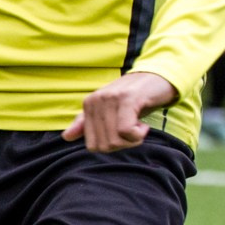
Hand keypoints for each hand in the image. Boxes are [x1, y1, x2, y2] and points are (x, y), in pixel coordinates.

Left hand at [61, 70, 175, 152]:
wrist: (159, 78)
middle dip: (122, 145)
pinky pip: (126, 131)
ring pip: (114, 140)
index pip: (92, 145)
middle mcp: (95, 100)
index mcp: (88, 104)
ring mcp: (110, 99)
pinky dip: (138, 135)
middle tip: (134, 131)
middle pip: (103, 145)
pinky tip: (144, 126)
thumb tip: (65, 137)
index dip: (111, 146)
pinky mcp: (126, 99)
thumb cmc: (134, 98)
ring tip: (139, 126)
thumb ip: (86, 123)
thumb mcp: (109, 111)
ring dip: (132, 140)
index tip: (123, 134)